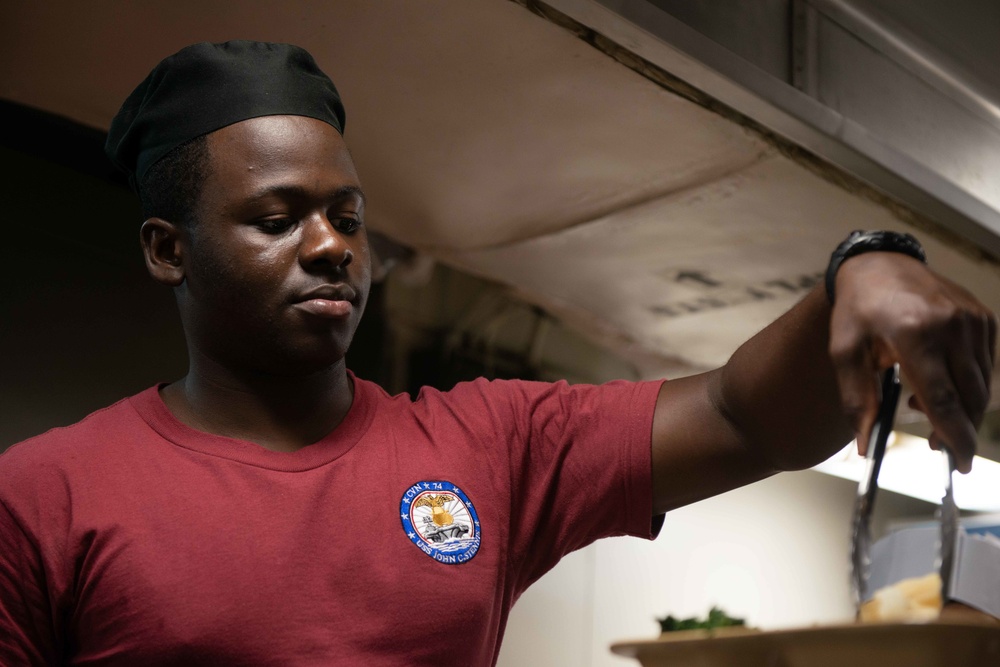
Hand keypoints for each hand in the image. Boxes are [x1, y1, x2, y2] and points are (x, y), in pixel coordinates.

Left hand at [829, 251, 996, 472]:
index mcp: (913, 334)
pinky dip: (969, 385)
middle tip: (940, 447)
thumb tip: (867, 446)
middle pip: (969, 397)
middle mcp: (950, 325)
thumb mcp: (844, 353)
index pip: (942, 398)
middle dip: (960, 430)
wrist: (879, 265)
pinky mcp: (983, 317)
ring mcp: (972, 319)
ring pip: (982, 385)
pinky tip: (939, 384)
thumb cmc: (857, 311)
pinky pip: (985, 366)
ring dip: (963, 409)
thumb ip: (856, 400)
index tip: (958, 463)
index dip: (954, 436)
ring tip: (928, 412)